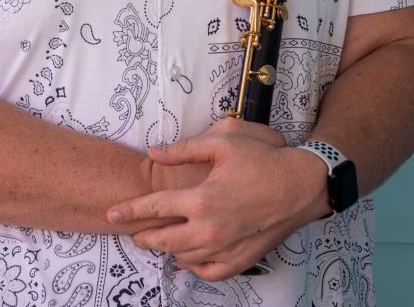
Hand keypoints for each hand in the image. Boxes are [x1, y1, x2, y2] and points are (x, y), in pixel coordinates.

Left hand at [106, 118, 328, 280]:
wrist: (301, 185)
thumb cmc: (262, 158)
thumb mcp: (222, 141)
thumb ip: (184, 149)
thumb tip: (154, 152)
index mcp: (202, 199)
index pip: (156, 207)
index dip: (131, 210)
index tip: (112, 213)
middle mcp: (210, 229)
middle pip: (164, 240)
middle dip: (143, 235)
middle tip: (132, 231)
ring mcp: (226, 248)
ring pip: (184, 257)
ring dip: (167, 249)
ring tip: (158, 240)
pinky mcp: (242, 259)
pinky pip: (209, 272)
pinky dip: (194, 266)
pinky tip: (188, 257)